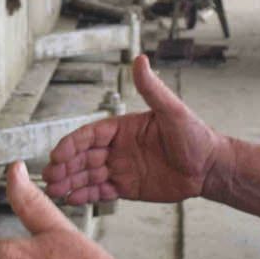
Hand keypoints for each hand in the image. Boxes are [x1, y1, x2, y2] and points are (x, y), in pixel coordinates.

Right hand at [43, 54, 228, 205]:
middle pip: (83, 156)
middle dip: (65, 165)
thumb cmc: (195, 135)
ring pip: (88, 175)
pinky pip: (101, 191)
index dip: (72, 144)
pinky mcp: (127, 187)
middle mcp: (118, 147)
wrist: (210, 167)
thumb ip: (152, 88)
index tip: (58, 154)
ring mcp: (121, 167)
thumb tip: (140, 59)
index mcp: (123, 127)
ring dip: (70, 181)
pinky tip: (71, 198)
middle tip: (50, 175)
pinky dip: (86, 195)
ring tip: (55, 190)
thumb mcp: (172, 110)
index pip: (90, 134)